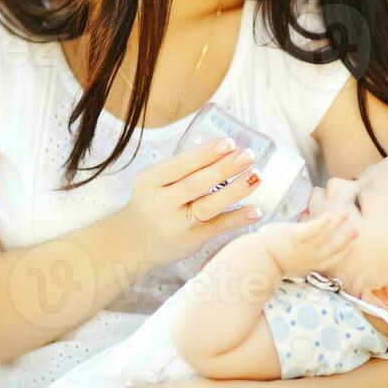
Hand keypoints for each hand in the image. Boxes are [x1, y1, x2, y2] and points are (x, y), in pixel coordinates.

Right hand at [123, 136, 262, 268]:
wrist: (131, 244)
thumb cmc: (151, 203)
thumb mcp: (153, 182)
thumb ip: (180, 169)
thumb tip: (225, 149)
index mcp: (149, 181)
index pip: (179, 164)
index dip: (205, 154)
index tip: (229, 142)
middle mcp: (160, 204)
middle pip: (196, 184)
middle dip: (224, 168)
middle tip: (248, 155)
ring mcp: (175, 225)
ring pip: (208, 206)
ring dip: (235, 191)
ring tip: (256, 176)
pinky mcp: (190, 242)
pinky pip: (217, 228)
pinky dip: (237, 219)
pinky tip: (256, 210)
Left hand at [260, 211, 356, 275]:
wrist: (258, 260)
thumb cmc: (267, 260)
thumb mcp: (287, 260)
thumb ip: (297, 252)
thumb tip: (298, 240)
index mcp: (307, 265)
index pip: (330, 261)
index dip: (342, 255)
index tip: (352, 248)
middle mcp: (310, 258)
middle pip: (332, 249)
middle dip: (345, 240)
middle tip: (357, 232)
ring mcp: (305, 248)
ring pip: (326, 236)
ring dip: (338, 225)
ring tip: (346, 214)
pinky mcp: (297, 236)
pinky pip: (314, 229)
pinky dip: (323, 223)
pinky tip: (330, 215)